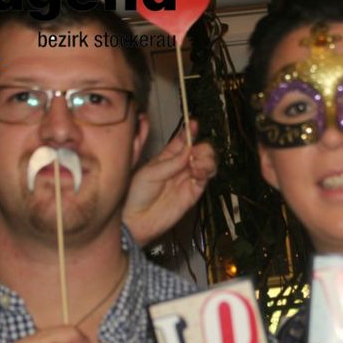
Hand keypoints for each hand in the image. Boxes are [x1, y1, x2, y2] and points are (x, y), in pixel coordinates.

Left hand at [124, 120, 216, 246]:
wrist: (135, 220)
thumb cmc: (136, 194)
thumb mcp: (150, 172)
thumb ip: (171, 162)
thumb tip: (190, 150)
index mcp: (167, 157)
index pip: (183, 140)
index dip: (190, 130)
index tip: (194, 123)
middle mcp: (180, 166)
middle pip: (200, 150)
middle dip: (203, 147)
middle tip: (195, 153)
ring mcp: (187, 179)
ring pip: (208, 163)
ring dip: (207, 160)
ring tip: (197, 165)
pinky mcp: (193, 193)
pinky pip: (206, 179)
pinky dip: (206, 172)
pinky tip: (197, 172)